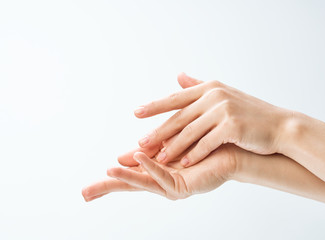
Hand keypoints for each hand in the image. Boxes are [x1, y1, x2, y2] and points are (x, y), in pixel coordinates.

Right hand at [82, 140, 240, 200]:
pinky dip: (149, 167)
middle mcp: (162, 178)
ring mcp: (172, 184)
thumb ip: (157, 130)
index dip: (112, 173)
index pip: (130, 170)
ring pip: (143, 183)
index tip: (90, 182)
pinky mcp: (183, 186)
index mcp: (158, 166)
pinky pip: (163, 177)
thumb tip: (140, 115)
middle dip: (107, 188)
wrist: (231, 148)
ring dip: (125, 177)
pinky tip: (138, 156)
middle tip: (85, 193)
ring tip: (107, 171)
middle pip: (130, 183)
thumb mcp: (174, 133)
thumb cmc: (206, 141)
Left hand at [135, 73, 290, 166]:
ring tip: (159, 159)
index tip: (136, 112)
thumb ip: (199, 86)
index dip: (155, 106)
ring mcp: (223, 111)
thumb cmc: (251, 113)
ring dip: (173, 147)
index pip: (177, 98)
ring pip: (190, 132)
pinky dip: (194, 155)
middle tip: (140, 142)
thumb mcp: (224, 94)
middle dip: (159, 131)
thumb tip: (179, 76)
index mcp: (210, 88)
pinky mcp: (232, 127)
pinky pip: (207, 144)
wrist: (281, 126)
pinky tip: (184, 165)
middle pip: (179, 117)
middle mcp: (215, 96)